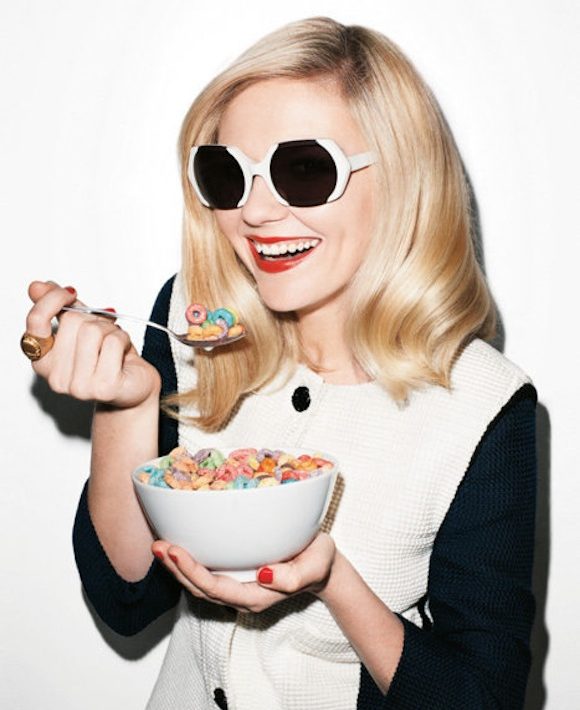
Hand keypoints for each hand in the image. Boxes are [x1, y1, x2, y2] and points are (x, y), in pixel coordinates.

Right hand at [25, 280, 159, 407]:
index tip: (69, 293)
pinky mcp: (103, 388)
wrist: (135, 387)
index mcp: (43, 361)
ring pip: (93, 330)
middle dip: (95, 320)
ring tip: (115, 346)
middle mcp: (56, 378)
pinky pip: (113, 342)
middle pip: (73, 321)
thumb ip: (62, 308)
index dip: (52, 300)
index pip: (36, 322)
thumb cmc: (110, 358)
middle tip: (105, 335)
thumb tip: (37, 285)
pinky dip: (124, 339)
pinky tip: (124, 354)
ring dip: (112, 330)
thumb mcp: (85, 328)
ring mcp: (78, 386)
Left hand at [152, 532, 336, 612]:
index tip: (175, 551)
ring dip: (177, 567)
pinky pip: (206, 573)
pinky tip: (178, 547)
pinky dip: (188, 562)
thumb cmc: (318, 562)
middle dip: (176, 569)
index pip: (216, 588)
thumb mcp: (314, 566)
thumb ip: (293, 577)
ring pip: (199, 584)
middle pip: (200, 589)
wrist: (322, 563)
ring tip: (160, 546)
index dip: (192, 571)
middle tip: (158, 546)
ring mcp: (237, 586)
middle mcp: (242, 595)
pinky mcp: (235, 574)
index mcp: (256, 596)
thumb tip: (263, 575)